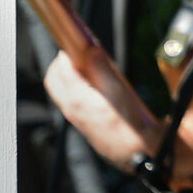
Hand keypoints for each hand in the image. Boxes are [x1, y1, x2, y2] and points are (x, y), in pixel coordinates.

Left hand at [43, 49, 160, 171]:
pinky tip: (96, 86)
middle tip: (78, 51)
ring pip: (61, 90)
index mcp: (77, 99)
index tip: (75, 39)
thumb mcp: (120, 92)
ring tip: (88, 66)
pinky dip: (76, 87)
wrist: (138, 153)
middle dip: (61, 62)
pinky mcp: (82, 123)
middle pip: (54, 79)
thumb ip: (103, 69)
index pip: (61, 68)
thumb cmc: (132, 126)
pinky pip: (70, 100)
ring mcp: (75, 118)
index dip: (66, 51)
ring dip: (68, 74)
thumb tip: (91, 50)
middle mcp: (71, 109)